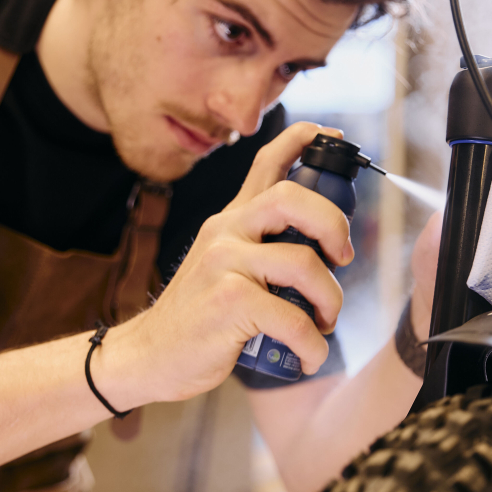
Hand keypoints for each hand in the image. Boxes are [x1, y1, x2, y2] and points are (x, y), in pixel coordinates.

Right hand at [119, 123, 352, 403]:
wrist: (149, 354)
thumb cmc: (200, 315)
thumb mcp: (222, 265)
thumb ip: (259, 247)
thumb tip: (321, 247)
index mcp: (230, 220)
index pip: (266, 162)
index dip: (303, 140)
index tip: (332, 135)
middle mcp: (225, 231)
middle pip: (294, 199)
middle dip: (334, 225)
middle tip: (342, 258)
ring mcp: (224, 264)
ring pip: (304, 263)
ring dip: (329, 300)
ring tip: (324, 323)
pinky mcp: (228, 302)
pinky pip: (294, 319)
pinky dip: (312, 345)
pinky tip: (309, 356)